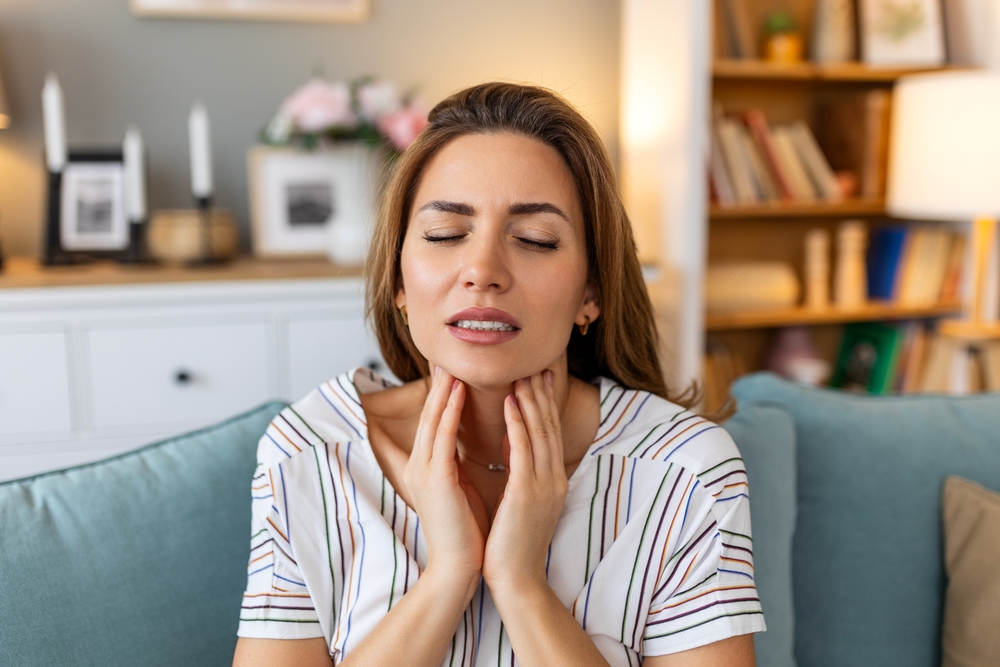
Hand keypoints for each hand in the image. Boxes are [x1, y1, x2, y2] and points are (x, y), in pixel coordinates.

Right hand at [403, 368, 489, 586]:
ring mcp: (424, 471)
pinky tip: (458, 391)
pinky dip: (450, 411)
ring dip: (445, 389)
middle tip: (450, 355)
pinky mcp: (435, 479)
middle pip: (430, 414)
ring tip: (454, 362)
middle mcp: (419, 465)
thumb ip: (457, 464)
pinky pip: (442, 436)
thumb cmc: (466, 530)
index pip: (434, 422)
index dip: (441, 395)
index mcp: (426, 468)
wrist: (459, 567)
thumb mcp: (459, 489)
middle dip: (441, 384)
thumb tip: (465, 444)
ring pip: (434, 420)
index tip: (453, 369)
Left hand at [483, 371, 568, 595]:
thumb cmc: (511, 544)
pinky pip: (523, 450)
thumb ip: (523, 474)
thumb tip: (515, 446)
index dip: (546, 403)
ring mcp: (543, 485)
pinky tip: (510, 403)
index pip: (550, 433)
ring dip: (530, 399)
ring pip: (539, 432)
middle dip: (541, 393)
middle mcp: (553, 479)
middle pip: (549, 426)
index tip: (540, 376)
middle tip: (535, 363)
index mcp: (552, 481)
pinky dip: (518, 423)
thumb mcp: (523, 502)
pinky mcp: (527, 494)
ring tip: (521, 372)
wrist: (515, 580)